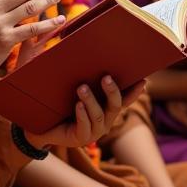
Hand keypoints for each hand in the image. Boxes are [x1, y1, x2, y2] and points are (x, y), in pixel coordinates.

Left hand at [26, 76, 145, 148]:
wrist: (43, 126)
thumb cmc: (60, 105)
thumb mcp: (72, 90)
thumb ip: (82, 76)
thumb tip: (80, 48)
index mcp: (106, 109)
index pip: (124, 99)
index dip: (134, 92)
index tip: (142, 80)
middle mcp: (105, 121)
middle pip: (115, 106)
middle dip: (112, 91)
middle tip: (105, 77)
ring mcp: (94, 131)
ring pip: (99, 115)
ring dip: (91, 101)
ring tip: (81, 88)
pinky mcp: (81, 138)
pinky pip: (85, 126)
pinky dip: (82, 114)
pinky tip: (78, 105)